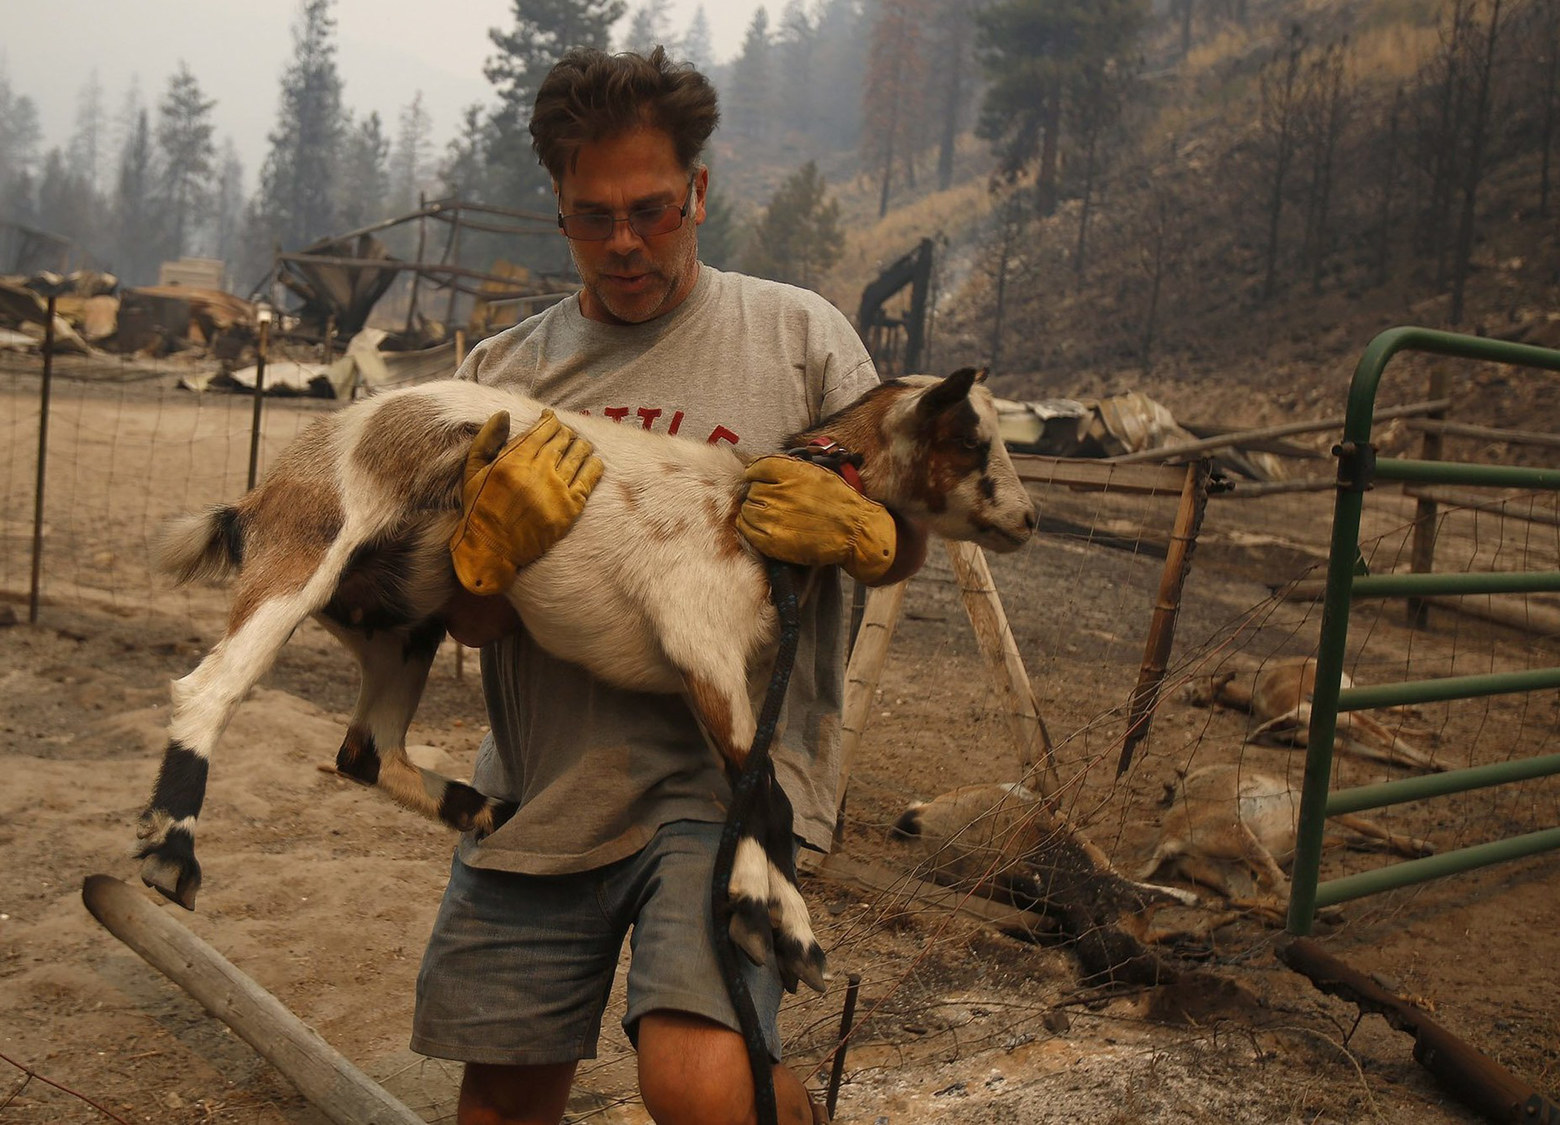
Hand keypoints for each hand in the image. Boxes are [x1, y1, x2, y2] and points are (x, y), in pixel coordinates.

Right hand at [449, 409, 603, 593]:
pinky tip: (593, 462)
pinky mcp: (571, 509)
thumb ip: (487, 439)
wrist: (492, 549)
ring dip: (581, 446)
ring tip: (580, 446)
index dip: (550, 420)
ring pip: (579, 455)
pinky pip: (590, 479)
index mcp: (514, 460)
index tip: (551, 419)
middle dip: (565, 433)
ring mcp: (557, 490)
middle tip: (565, 435)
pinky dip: (594, 466)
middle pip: (563, 440)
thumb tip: (505, 414)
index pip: (543, 429)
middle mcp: (538, 472)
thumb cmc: (479, 508)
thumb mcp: (473, 471)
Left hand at [737, 454, 895, 583]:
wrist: (854, 532)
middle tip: (774, 500)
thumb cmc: (839, 501)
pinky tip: (764, 526)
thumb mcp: (817, 472)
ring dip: (755, 510)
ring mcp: (773, 517)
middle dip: (760, 493)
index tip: (758, 478)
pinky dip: (751, 526)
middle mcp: (779, 493)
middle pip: (752, 489)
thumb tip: (762, 467)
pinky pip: (747, 528)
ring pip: (748, 509)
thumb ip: (789, 467)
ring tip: (771, 514)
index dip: (756, 473)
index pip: (756, 467)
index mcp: (790, 472)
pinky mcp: (771, 540)